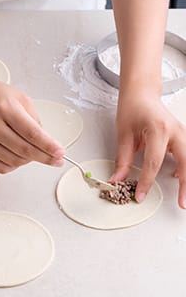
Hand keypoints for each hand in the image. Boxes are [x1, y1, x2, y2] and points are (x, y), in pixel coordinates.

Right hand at [0, 75, 64, 172]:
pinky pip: (2, 167)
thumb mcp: (20, 98)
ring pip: (15, 161)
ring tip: (34, 152)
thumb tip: (46, 143)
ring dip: (29, 160)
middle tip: (56, 159)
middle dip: (45, 157)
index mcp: (5, 109)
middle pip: (25, 150)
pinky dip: (15, 165)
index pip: (32, 134)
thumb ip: (34, 120)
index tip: (60, 153)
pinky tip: (18, 156)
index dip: (49, 146)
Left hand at [110, 90, 185, 207]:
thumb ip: (123, 159)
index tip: (140, 195)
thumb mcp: (124, 133)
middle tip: (182, 204)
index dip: (147, 182)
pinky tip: (180, 178)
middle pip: (185, 162)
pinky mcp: (182, 136)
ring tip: (184, 197)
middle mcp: (174, 131)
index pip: (153, 162)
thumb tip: (118, 180)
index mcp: (158, 129)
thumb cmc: (132, 108)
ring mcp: (182, 133)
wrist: (141, 93)